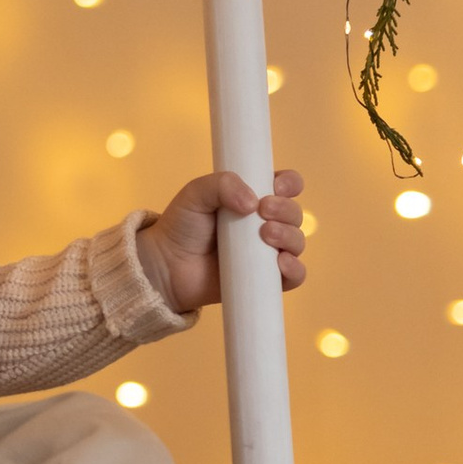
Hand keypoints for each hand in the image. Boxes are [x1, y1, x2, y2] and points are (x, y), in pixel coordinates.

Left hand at [142, 166, 306, 313]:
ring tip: (265, 235)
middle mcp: (265, 223)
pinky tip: (281, 263)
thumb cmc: (182, 226)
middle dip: (286, 209)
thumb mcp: (196, 193)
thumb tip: (253, 203)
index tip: (277, 187)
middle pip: (294, 213)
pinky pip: (295, 276)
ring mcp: (267, 252)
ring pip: (297, 242)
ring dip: (289, 235)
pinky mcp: (265, 279)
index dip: (289, 183)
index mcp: (254, 197)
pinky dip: (295, 269)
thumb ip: (222, 184)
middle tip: (263, 210)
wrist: (165, 266)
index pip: (286, 186)